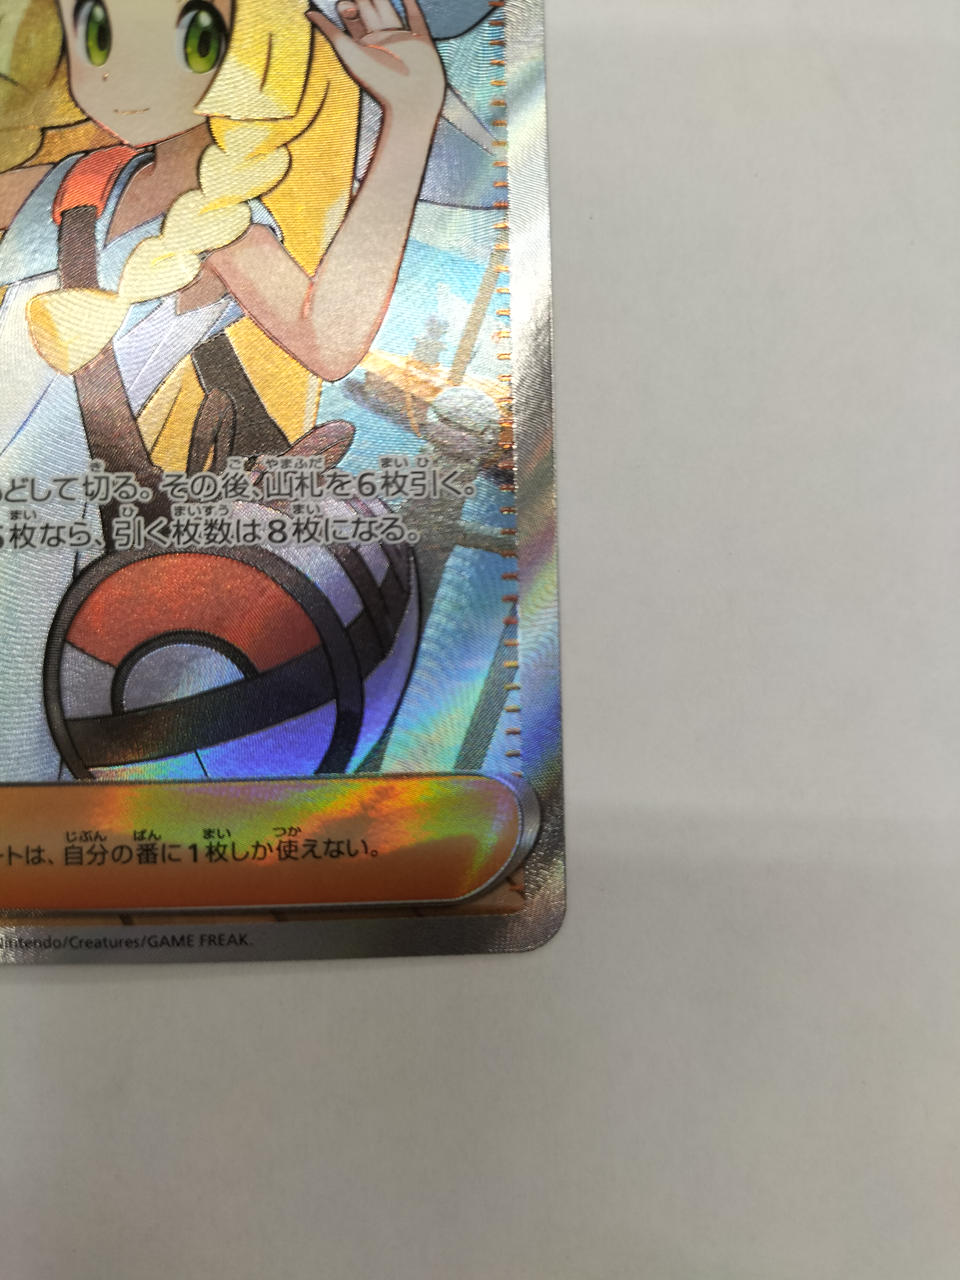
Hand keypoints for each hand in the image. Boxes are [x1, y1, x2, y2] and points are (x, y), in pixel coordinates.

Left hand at [309, 0, 445, 126]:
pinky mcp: (421, 40)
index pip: (351, 16)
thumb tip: (308, 12)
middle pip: (368, 9)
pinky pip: (415, 17)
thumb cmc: (379, 83)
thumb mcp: (349, 53)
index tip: (345, 3)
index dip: (345, 4)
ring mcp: (400, 38)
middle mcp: (380, 39)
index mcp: (362, 44)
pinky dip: (411, 3)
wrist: (411, 102)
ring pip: (388, 9)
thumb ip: (331, 32)